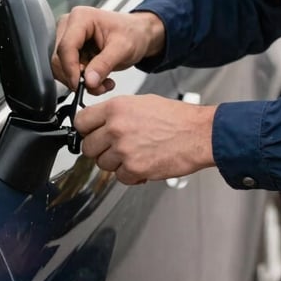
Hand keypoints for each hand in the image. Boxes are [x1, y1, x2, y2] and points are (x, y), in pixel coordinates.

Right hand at [52, 7, 165, 93]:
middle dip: (77, 78)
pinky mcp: (71, 51)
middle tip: (97, 86)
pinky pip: (68, 72)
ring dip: (80, 82)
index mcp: (81, 17)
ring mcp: (68, 38)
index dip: (71, 69)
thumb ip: (104, 64)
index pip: (66, 47)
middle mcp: (70, 26)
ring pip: (61, 68)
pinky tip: (99, 80)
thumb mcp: (123, 48)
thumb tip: (88, 81)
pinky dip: (82, 81)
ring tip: (103, 83)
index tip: (80, 85)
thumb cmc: (133, 32)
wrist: (139, 34)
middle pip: (59, 59)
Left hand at [74, 94, 216, 184]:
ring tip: (134, 153)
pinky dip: (129, 174)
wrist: (199, 133)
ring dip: (115, 162)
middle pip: (88, 146)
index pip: (81, 121)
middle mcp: (116, 128)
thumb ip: (118, 112)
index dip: (85, 129)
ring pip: (102, 164)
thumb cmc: (176, 118)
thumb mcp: (142, 102)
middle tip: (114, 146)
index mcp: (117, 108)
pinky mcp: (134, 169)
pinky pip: (119, 177)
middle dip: (100, 148)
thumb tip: (101, 121)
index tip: (89, 133)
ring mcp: (124, 150)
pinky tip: (142, 162)